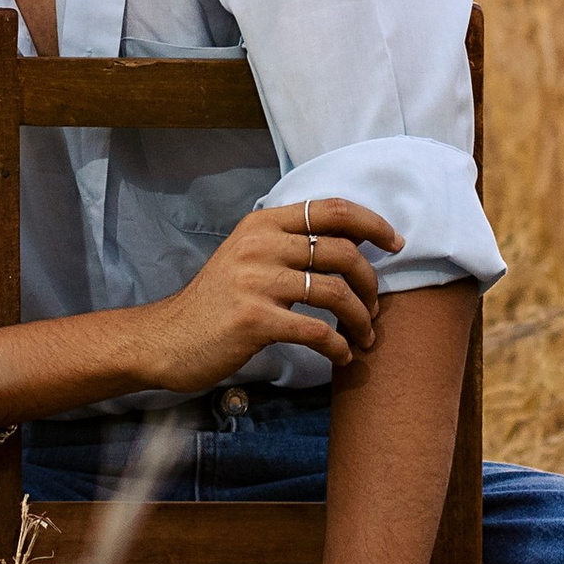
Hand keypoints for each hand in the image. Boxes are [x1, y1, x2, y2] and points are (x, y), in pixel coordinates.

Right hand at [136, 193, 398, 392]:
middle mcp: (259, 245)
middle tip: (375, 307)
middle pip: (342, 252)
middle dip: (371, 282)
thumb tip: (350, 245)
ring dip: (361, 317)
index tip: (395, 244)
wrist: (168, 339)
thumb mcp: (246, 256)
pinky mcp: (254, 320)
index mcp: (262, 224)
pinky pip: (317, 331)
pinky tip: (342, 355)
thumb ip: (288, 244)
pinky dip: (340, 346)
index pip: (332, 209)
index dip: (372, 224)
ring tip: (365, 334)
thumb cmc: (216, 303)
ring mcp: (255, 281)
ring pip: (335, 292)